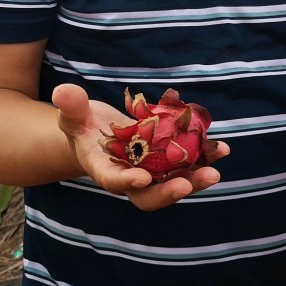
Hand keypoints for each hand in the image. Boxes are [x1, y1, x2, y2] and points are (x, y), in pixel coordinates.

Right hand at [52, 84, 228, 209]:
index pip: (114, 181)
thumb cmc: (83, 126)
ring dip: (196, 177)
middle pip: (149, 194)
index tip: (141, 179)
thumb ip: (71, 106)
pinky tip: (222, 149)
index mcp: (104, 169)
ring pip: (174, 181)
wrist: (98, 133)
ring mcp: (151, 171)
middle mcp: (129, 176)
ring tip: (215, 168)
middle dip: (168, 192)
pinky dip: (204, 157)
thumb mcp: (73, 115)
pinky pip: (188, 163)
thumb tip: (63, 91)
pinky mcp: (167, 160)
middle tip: (187, 184)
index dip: (127, 182)